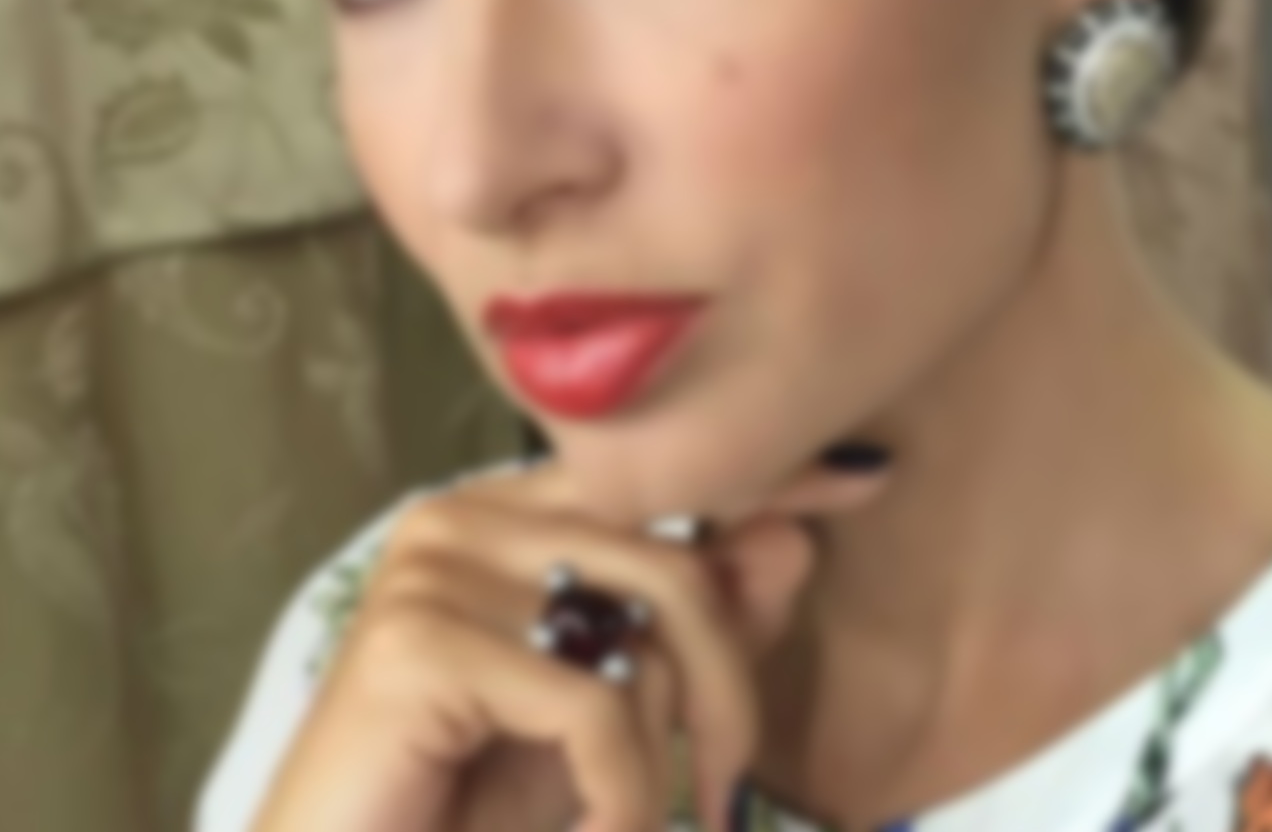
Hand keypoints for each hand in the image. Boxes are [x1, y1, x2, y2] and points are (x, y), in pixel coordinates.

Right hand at [251, 456, 890, 831]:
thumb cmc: (469, 807)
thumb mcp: (609, 718)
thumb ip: (693, 633)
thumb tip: (789, 542)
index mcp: (502, 513)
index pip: (649, 474)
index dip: (758, 477)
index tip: (856, 479)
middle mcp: (461, 513)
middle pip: (667, 559)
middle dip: (726, 683)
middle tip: (724, 786)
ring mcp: (432, 567)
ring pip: (639, 631)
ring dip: (664, 754)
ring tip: (639, 823)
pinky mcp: (415, 640)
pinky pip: (592, 706)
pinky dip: (622, 796)